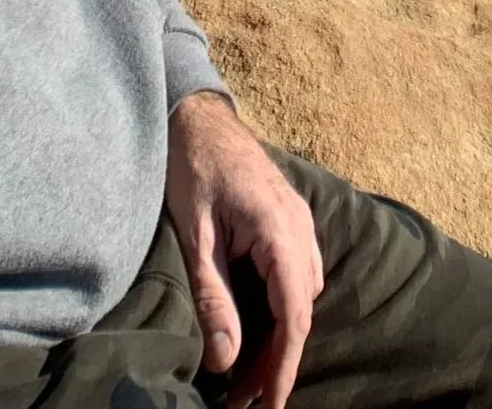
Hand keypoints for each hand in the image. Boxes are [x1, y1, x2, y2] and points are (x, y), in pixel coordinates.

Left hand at [165, 92, 323, 408]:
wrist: (194, 113)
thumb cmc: (190, 165)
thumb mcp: (195, 235)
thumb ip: (213, 298)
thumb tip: (226, 361)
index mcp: (281, 231)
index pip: (294, 317)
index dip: (283, 367)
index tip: (271, 405)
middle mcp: (301, 228)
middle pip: (300, 311)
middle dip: (275, 359)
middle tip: (243, 397)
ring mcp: (299, 221)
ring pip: (301, 295)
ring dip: (278, 334)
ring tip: (245, 370)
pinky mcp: (288, 218)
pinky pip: (296, 274)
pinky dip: (280, 306)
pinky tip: (256, 323)